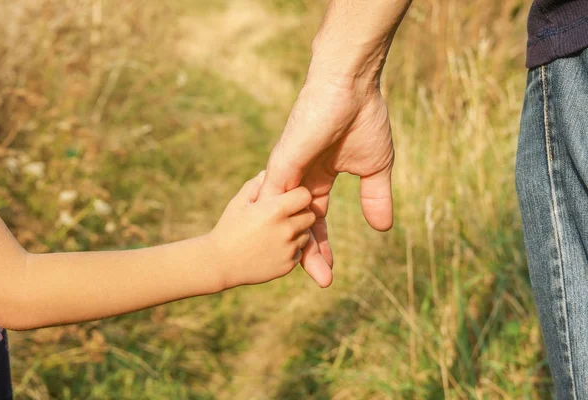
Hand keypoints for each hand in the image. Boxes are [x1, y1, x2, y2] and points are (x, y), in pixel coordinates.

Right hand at [210, 171, 315, 288]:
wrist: (220, 264)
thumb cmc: (228, 229)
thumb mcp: (238, 202)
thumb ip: (256, 185)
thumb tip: (269, 172)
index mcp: (275, 210)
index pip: (305, 195)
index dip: (297, 195)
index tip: (288, 199)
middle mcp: (286, 229)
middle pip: (310, 215)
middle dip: (299, 213)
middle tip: (282, 216)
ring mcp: (289, 249)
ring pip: (306, 234)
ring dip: (296, 232)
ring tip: (274, 233)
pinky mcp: (289, 265)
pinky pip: (299, 251)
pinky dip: (290, 249)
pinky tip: (271, 248)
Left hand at [259, 80, 393, 287]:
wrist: (352, 86)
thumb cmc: (363, 119)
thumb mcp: (374, 168)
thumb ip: (375, 197)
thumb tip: (383, 228)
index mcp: (318, 179)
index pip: (315, 220)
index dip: (321, 246)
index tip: (328, 272)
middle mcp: (298, 179)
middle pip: (298, 225)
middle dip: (310, 255)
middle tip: (322, 282)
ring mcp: (287, 172)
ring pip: (284, 217)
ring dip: (293, 244)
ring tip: (305, 272)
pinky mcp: (282, 162)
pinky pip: (273, 198)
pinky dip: (275, 222)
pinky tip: (278, 246)